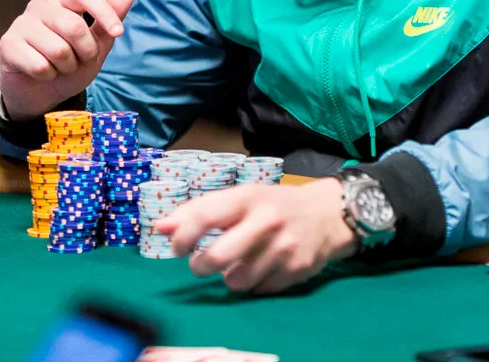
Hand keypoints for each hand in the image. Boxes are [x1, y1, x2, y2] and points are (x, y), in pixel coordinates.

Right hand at [0, 0, 135, 119]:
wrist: (41, 91)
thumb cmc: (70, 63)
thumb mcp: (97, 44)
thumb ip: (110, 19)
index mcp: (64, 0)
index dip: (105, 13)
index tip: (118, 33)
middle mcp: (41, 6)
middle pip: (74, 27)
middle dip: (85, 52)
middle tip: (79, 60)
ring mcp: (21, 23)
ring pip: (58, 50)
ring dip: (66, 67)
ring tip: (59, 66)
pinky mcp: (7, 44)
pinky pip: (39, 66)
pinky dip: (47, 76)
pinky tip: (41, 73)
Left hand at [155, 178, 358, 294]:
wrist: (328, 213)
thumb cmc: (274, 205)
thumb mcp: (241, 198)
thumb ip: (201, 211)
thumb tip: (160, 227)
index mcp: (248, 197)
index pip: (205, 215)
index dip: (182, 236)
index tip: (176, 247)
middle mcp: (267, 220)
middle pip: (218, 258)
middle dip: (201, 266)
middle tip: (202, 264)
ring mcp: (284, 247)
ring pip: (236, 281)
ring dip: (230, 277)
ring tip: (240, 263)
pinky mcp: (296, 270)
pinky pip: (259, 291)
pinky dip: (255, 284)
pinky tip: (263, 268)